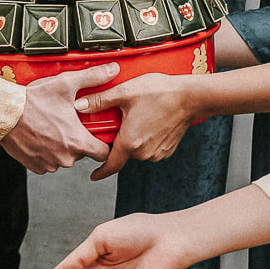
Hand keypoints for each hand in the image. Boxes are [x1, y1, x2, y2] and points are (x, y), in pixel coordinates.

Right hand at [2, 64, 115, 173]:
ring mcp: (49, 164)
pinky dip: (46, 151)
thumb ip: (93, 77)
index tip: (97, 134)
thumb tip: (113, 69)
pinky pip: (48, 162)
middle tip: (66, 122)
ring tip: (50, 126)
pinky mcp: (35, 166)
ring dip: (61, 146)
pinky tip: (39, 135)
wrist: (2, 112)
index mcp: (78, 142)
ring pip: (64, 158)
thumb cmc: (33, 100)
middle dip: (77, 140)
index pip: (104, 154)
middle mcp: (66, 158)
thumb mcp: (66, 84)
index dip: (103, 143)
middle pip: (82, 154)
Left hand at [81, 71, 203, 178]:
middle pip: (123, 152)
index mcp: (130, 142)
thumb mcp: (124, 92)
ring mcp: (157, 153)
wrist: (191, 96)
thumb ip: (99, 101)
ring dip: (133, 138)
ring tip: (138, 117)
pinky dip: (146, 138)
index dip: (100, 172)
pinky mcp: (167, 150)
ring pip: (137, 150)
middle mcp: (144, 153)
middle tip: (121, 120)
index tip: (93, 176)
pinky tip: (150, 120)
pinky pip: (150, 148)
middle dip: (119, 140)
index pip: (111, 165)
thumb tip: (78, 106)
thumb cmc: (160, 92)